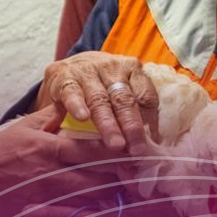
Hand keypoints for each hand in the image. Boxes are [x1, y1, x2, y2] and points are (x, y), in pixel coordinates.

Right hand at [0, 110, 124, 216]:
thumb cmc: (0, 149)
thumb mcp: (26, 125)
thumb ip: (52, 113)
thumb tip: (73, 98)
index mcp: (51, 149)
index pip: (93, 151)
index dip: (118, 153)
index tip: (136, 153)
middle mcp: (52, 174)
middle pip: (98, 180)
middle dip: (121, 180)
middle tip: (139, 178)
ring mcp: (47, 198)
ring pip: (89, 202)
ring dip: (110, 199)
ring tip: (127, 195)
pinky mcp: (40, 215)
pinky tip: (104, 216)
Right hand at [38, 52, 158, 154]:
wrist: (65, 69)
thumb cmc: (100, 86)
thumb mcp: (119, 94)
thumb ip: (134, 114)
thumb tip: (153, 145)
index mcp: (132, 70)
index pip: (145, 96)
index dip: (149, 122)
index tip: (151, 145)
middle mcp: (111, 67)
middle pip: (124, 99)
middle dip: (131, 126)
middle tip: (136, 149)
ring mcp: (86, 71)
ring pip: (100, 99)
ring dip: (108, 123)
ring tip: (115, 143)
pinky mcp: (63, 76)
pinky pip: (71, 92)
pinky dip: (77, 105)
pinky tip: (82, 118)